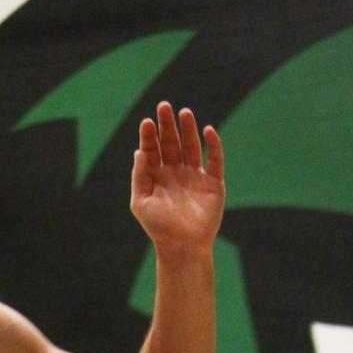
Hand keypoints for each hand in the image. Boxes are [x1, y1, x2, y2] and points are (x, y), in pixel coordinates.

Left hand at [130, 102, 224, 257]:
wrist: (183, 246)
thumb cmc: (158, 227)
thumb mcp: (141, 202)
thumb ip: (140, 176)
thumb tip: (138, 152)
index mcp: (157, 176)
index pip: (152, 149)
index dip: (150, 135)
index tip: (147, 122)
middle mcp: (175, 172)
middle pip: (172, 142)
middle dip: (168, 125)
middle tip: (164, 106)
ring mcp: (195, 176)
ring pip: (192, 146)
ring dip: (188, 129)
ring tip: (184, 112)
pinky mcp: (213, 183)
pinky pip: (214, 160)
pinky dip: (213, 145)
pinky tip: (207, 131)